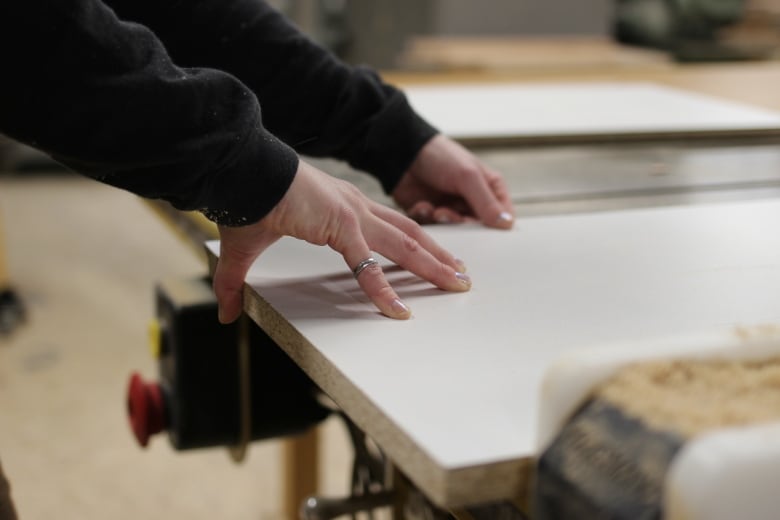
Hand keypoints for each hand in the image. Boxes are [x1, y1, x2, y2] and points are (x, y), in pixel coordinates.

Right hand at [213, 160, 470, 322]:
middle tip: (461, 276)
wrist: (240, 173)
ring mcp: (353, 215)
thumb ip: (239, 283)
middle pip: (410, 235)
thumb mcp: (246, 251)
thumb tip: (227, 314)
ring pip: (404, 245)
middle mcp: (357, 208)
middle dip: (438, 257)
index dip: (413, 245)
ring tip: (457, 284)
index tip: (433, 260)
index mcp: (343, 208)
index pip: (389, 229)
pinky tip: (399, 310)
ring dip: (433, 266)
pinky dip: (384, 289)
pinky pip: (368, 266)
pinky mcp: (341, 225)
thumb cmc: (246, 202)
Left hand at [392, 134, 513, 228]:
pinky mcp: (431, 214)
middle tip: (451, 216)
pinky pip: (433, 228)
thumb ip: (486, 202)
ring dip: (444, 221)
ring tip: (435, 210)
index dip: (497, 227)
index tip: (485, 232)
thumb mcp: (468, 176)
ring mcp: (452, 208)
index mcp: (490, 189)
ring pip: (454, 230)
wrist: (403, 152)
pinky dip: (427, 219)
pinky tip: (421, 206)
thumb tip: (506, 224)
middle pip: (478, 228)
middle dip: (463, 225)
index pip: (504, 216)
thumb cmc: (441, 156)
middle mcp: (472, 201)